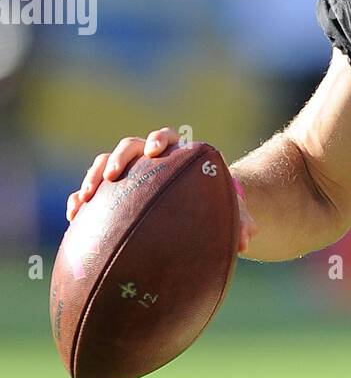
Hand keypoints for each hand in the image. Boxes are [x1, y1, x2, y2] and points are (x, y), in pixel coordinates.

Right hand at [65, 127, 256, 254]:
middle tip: (115, 173)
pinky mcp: (109, 195)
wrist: (192, 213)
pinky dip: (80, 200)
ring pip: (103, 165)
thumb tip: (248, 239)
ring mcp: (126, 175)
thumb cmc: (212, 208)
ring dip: (93, 176)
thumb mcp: (228, 212)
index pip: (167, 138)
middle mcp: (147, 160)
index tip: (157, 152)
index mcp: (176, 156)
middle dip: (120, 157)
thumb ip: (240, 220)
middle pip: (129, 147)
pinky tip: (74, 216)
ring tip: (87, 196)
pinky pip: (89, 193)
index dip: (159, 140)